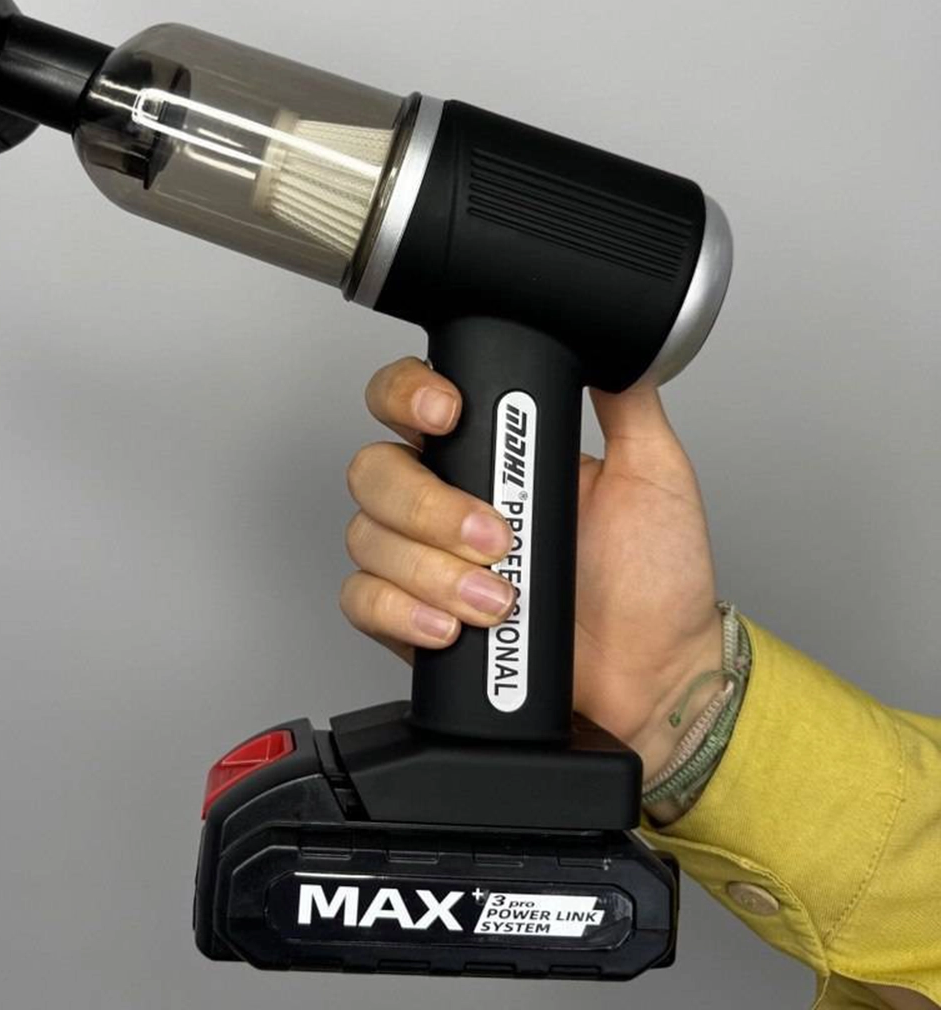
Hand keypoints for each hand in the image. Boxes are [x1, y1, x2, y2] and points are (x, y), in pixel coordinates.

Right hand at [340, 356, 723, 782]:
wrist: (654, 676)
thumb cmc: (654, 583)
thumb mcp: (654, 475)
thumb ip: (628, 401)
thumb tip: (611, 339)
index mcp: (490, 452)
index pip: (410, 398)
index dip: (409, 396)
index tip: (447, 414)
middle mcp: (443, 498)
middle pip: (374, 469)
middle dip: (428, 504)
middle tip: (494, 536)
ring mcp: (422, 559)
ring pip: (366, 536)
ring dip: (429, 568)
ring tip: (496, 598)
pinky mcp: (409, 619)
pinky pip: (363, 600)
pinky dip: (401, 611)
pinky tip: (450, 626)